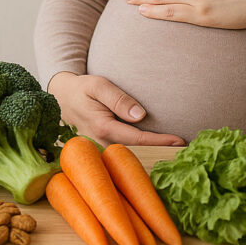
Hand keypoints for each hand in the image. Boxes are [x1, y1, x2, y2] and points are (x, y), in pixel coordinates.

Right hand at [47, 72, 184, 146]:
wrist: (61, 97)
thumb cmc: (82, 88)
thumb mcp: (98, 85)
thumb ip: (118, 98)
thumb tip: (140, 115)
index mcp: (102, 128)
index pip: (138, 139)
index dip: (160, 141)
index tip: (180, 141)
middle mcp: (100, 145)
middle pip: (135, 155)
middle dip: (158, 154)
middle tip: (184, 153)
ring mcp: (98, 152)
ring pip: (127, 159)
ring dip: (149, 157)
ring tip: (174, 155)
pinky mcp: (98, 153)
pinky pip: (120, 158)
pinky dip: (137, 157)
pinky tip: (153, 153)